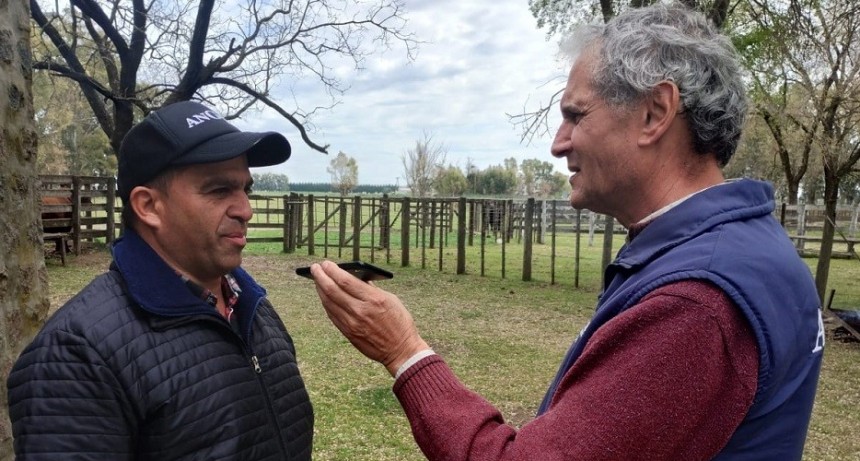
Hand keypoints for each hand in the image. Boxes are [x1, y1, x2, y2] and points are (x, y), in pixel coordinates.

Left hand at [310, 260, 429, 375]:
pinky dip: (326, 303)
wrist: (401, 350)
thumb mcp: (391, 299)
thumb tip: (355, 277)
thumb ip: (371, 289)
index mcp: (373, 299)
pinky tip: (324, 296)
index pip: (346, 281)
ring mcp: (352, 324)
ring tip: (317, 280)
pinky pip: (332, 315)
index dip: (333, 271)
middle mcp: (360, 311)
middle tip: (315, 268)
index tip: (326, 263)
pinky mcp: (349, 333)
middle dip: (321, 277)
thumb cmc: (399, 322)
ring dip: (320, 289)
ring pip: (329, 303)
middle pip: (332, 291)